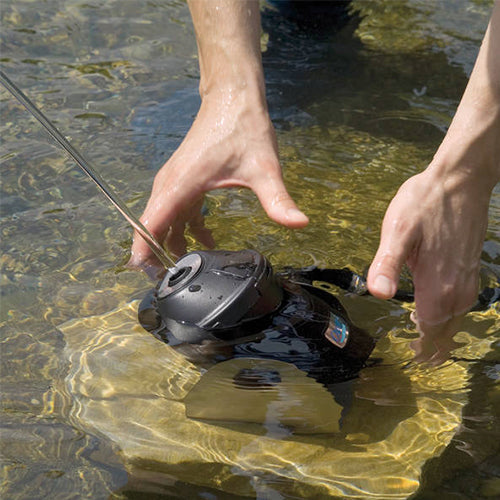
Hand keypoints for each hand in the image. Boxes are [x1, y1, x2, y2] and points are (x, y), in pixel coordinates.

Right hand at [128, 88, 307, 271]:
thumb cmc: (242, 126)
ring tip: (188, 270)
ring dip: (171, 245)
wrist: (232, 96)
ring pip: (162, 220)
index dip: (143, 252)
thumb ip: (278, 200)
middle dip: (156, 256)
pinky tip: (207, 241)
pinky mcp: (183, 179)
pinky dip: (184, 229)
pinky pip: (176, 211)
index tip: (145, 276)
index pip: (150, 224)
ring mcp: (174, 181)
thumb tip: (300, 223)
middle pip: (151, 227)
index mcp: (181, 185)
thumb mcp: (263, 167)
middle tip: (170, 285)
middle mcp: (170, 184)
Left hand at [367, 167, 491, 361]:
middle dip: (434, 346)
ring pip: (458, 316)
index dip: (421, 345)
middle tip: (420, 358)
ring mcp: (468, 275)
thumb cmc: (424, 203)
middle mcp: (456, 285)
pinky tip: (444, 312)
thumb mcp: (397, 231)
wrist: (460, 179)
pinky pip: (464, 301)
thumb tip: (378, 294)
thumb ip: (387, 264)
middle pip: (446, 328)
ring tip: (430, 344)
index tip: (412, 358)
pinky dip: (453, 315)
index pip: (429, 327)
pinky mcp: (470, 265)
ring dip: (444, 333)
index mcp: (437, 282)